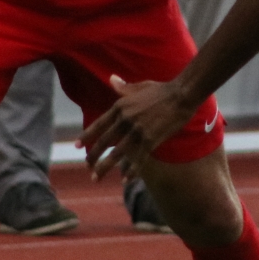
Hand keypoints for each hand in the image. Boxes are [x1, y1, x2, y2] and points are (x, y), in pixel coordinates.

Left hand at [79, 74, 197, 178]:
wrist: (182, 95)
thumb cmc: (162, 90)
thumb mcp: (139, 86)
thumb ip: (124, 88)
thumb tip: (111, 79)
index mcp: (120, 106)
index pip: (99, 124)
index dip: (87, 136)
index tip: (77, 146)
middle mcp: (125, 119)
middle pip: (104, 141)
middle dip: (93, 156)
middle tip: (87, 167)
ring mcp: (137, 130)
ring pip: (117, 153)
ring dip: (105, 167)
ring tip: (96, 177)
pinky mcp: (150, 139)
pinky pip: (138, 158)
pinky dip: (131, 170)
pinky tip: (125, 180)